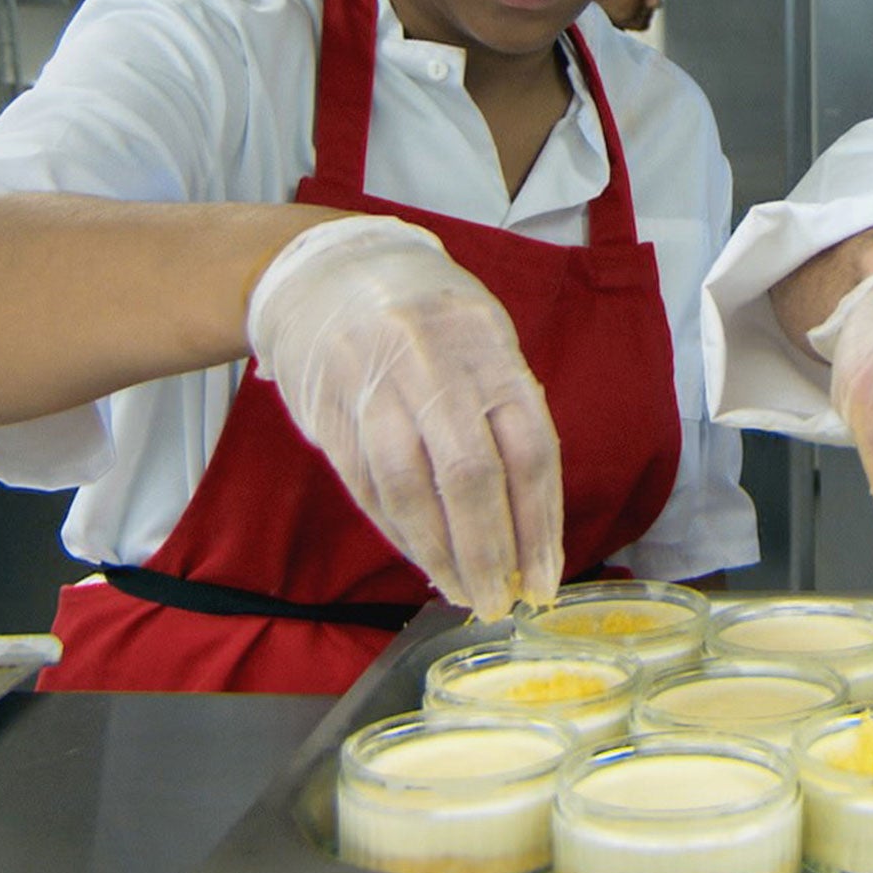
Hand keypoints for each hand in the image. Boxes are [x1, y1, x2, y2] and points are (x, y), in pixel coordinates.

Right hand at [246, 215, 562, 619]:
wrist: (327, 270)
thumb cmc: (429, 316)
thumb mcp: (485, 340)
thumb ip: (508, 415)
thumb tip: (531, 517)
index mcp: (490, 352)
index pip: (529, 450)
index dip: (540, 523)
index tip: (545, 578)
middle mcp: (434, 370)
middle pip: (470, 477)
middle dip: (489, 551)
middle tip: (499, 602)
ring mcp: (375, 391)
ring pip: (409, 490)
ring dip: (438, 554)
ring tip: (462, 592)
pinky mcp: (329, 414)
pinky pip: (367, 487)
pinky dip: (399, 531)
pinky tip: (422, 557)